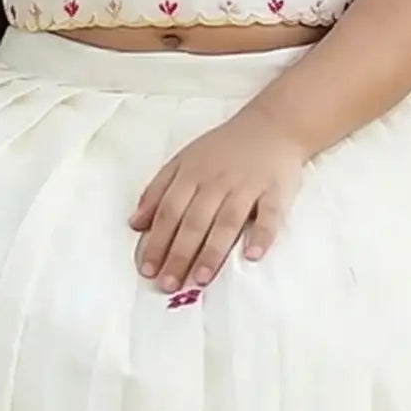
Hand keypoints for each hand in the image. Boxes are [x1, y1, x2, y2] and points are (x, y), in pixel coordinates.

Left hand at [131, 108, 306, 292]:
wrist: (272, 126)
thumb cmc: (224, 149)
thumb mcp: (184, 161)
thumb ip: (158, 190)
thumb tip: (135, 223)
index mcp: (192, 174)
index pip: (170, 212)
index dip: (157, 241)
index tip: (147, 269)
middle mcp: (217, 181)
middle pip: (194, 221)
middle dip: (179, 254)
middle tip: (169, 284)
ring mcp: (247, 186)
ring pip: (227, 222)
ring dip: (213, 251)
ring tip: (201, 279)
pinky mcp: (276, 191)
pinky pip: (269, 215)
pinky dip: (262, 235)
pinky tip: (253, 256)